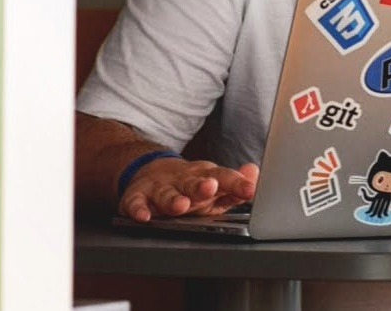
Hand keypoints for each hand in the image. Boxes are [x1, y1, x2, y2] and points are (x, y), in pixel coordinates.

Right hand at [118, 157, 259, 221]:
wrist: (151, 173)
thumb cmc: (191, 186)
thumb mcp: (215, 185)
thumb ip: (236, 185)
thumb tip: (255, 173)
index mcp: (205, 176)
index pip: (223, 177)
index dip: (237, 184)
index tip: (249, 190)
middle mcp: (183, 180)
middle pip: (193, 182)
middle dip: (201, 186)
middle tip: (211, 188)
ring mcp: (160, 187)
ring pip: (166, 193)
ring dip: (172, 199)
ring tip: (181, 205)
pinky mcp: (137, 196)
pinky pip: (136, 203)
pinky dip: (138, 209)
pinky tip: (143, 216)